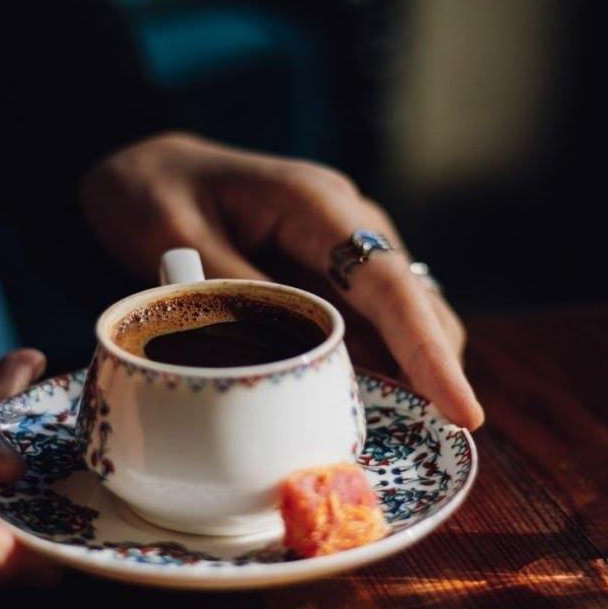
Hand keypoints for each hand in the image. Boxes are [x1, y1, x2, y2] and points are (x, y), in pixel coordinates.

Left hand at [81, 133, 483, 427]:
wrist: (144, 166)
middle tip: (436, 442)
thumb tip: (288, 363)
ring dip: (410, 373)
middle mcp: (348, 223)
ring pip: (404, 318)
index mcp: (315, 205)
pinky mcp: (331, 275)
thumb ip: (232, 294)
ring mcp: (345, 249)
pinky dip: (377, 365)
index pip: (389, 284)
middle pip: (418, 304)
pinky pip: (370, 325)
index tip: (463, 410)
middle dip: (435, 371)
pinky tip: (363, 404)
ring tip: (403, 434)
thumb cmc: (151, 192)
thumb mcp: (172, 237)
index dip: (428, 350)